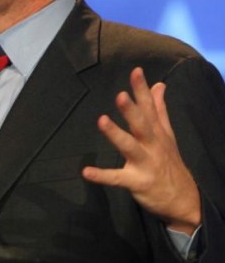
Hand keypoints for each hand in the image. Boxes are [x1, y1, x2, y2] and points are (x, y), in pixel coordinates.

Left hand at [82, 68, 200, 234]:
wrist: (184, 200)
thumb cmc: (169, 162)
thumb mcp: (167, 135)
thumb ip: (160, 110)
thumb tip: (159, 85)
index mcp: (156, 133)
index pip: (150, 107)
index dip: (142, 89)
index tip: (135, 71)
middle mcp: (152, 145)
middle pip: (142, 125)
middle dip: (132, 110)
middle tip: (120, 95)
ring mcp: (145, 163)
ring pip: (129, 147)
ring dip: (115, 134)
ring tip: (101, 120)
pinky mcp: (136, 182)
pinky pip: (117, 178)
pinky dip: (101, 175)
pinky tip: (86, 172)